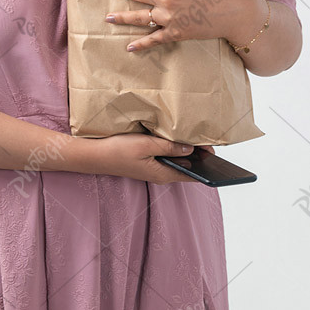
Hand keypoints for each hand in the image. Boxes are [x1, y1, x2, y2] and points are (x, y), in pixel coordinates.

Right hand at [78, 133, 214, 183]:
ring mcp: (154, 168)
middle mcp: (161, 174)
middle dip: (198, 154)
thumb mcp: (146, 145)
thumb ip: (169, 147)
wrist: (95, 155)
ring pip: (177, 160)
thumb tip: (190, 149)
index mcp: (163, 174)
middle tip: (206, 137)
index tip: (215, 151)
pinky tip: (175, 137)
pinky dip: (173, 148)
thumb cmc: (118, 150)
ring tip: (195, 136)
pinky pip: (166, 156)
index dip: (206, 163)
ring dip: (185, 150)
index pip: (192, 174)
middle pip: (186, 166)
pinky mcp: (148, 162)